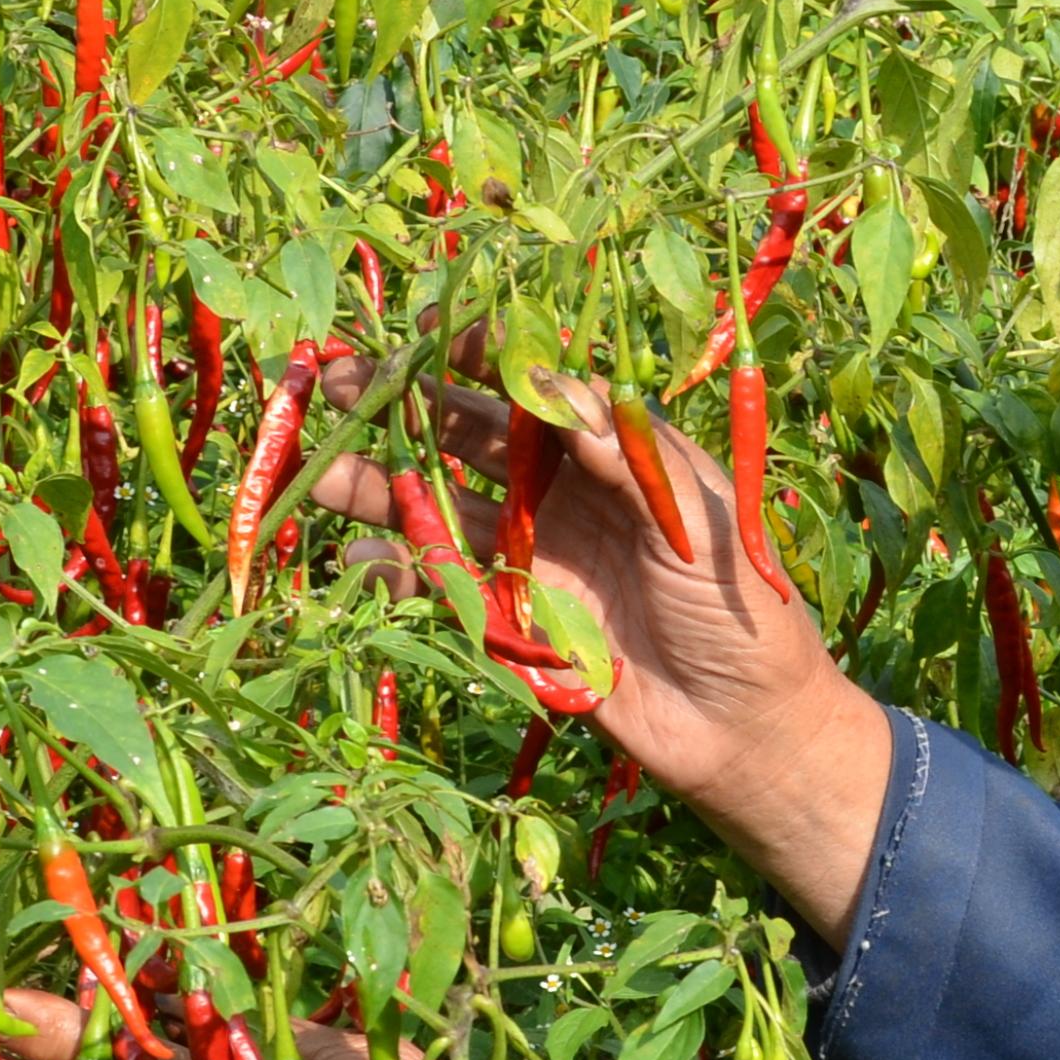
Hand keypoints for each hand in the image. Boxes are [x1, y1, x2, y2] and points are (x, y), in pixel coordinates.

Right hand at [305, 354, 897, 944]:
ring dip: (377, 485)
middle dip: (403, 407)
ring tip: (317, 469)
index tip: (434, 331)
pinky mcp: (510, 619)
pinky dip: (396, 571)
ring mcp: (532, 555)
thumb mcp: (699, 522)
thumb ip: (630, 457)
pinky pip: (441, 585)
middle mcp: (564, 494)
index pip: (539, 387)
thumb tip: (560, 390)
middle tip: (334, 382)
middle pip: (470, 437)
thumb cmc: (743, 613)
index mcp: (614, 454)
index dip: (487, 355)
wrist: (742, 728)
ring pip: (439, 506)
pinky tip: (359, 558)